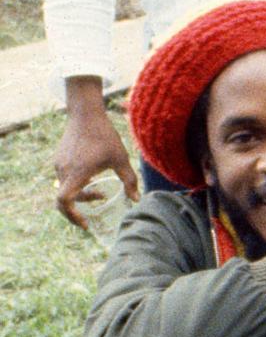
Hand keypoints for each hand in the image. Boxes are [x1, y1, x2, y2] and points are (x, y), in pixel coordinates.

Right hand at [55, 101, 138, 230]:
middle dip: (75, 213)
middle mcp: (63, 171)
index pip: (64, 201)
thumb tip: (136, 199)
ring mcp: (58, 165)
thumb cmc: (104, 135)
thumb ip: (129, 180)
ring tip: (99, 194)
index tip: (85, 222)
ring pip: (64, 190)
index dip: (72, 216)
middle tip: (88, 220)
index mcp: (76, 173)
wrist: (86, 113)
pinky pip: (63, 180)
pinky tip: (90, 181)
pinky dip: (74, 187)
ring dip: (79, 197)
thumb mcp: (121, 159)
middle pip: (62, 201)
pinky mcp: (58, 159)